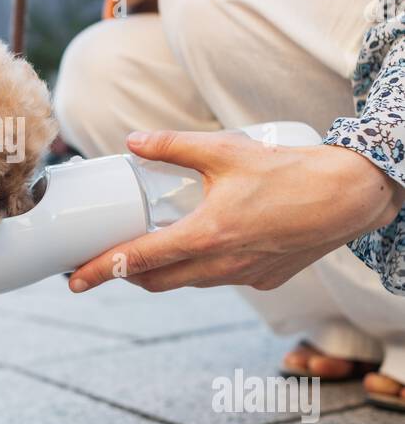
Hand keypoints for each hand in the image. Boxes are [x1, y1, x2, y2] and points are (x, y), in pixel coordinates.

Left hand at [68, 128, 404, 293]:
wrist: (349, 197)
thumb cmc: (290, 172)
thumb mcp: (226, 150)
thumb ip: (175, 146)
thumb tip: (134, 141)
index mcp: (205, 236)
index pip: (137, 262)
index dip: (100, 271)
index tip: (74, 280)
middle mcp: (220, 265)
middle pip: (156, 282)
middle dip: (125, 276)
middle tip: (101, 265)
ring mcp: (243, 276)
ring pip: (188, 282)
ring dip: (163, 273)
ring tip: (144, 253)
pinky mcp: (264, 278)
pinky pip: (220, 278)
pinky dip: (201, 267)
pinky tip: (202, 246)